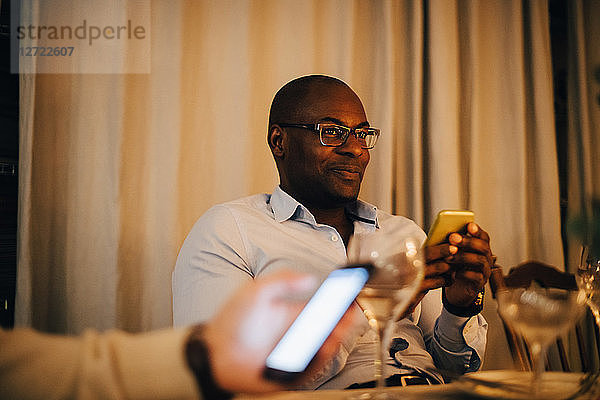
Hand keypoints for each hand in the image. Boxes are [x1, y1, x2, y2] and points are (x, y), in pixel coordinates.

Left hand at [200, 270, 358, 392]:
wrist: (213, 351)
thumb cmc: (232, 320)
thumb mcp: (256, 291)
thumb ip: (283, 280)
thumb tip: (311, 278)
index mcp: (290, 315)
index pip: (320, 309)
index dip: (336, 303)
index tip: (348, 294)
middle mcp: (295, 335)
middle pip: (326, 330)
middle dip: (342, 321)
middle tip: (351, 313)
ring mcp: (294, 354)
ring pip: (322, 349)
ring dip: (335, 339)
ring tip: (341, 328)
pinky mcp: (290, 373)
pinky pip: (311, 368)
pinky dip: (321, 359)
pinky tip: (325, 346)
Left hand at [415, 223, 492, 311]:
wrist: (456, 289)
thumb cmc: (455, 268)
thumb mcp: (453, 254)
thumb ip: (452, 244)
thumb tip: (443, 233)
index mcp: (480, 249)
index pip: (484, 237)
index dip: (477, 231)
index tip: (469, 225)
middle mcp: (486, 259)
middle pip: (483, 247)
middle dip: (468, 241)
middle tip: (453, 238)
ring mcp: (485, 271)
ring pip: (480, 261)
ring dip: (463, 257)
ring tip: (449, 257)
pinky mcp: (480, 284)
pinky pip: (476, 277)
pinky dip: (464, 273)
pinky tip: (454, 273)